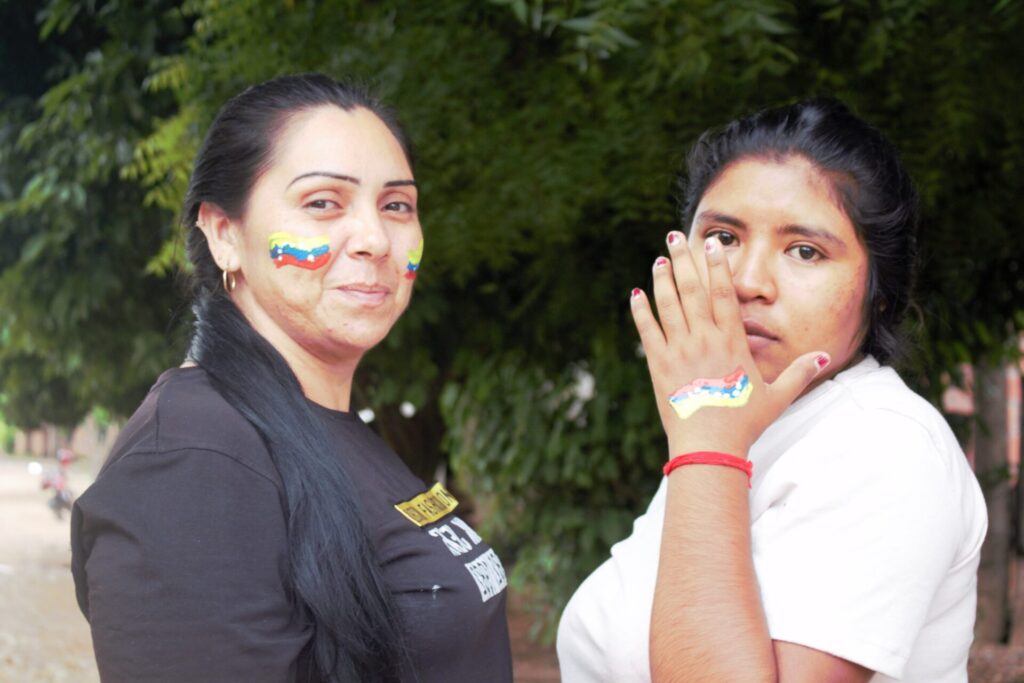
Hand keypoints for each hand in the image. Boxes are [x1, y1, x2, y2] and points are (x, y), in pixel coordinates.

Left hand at [630, 231, 828, 457]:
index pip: (723, 294)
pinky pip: (647, 331)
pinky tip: (635, 294)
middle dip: (683, 260)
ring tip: (660, 258)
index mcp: (732, 343)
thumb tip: (824, 357)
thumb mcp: (777, 397)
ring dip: (663, 279)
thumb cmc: (744, 423)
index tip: (711, 244)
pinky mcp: (659, 366)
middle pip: (692, 290)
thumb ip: (800, 373)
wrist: (709, 446)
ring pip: (668, 305)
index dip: (716, 266)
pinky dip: (640, 311)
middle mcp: (704, 340)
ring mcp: (679, 351)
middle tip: (674, 236)